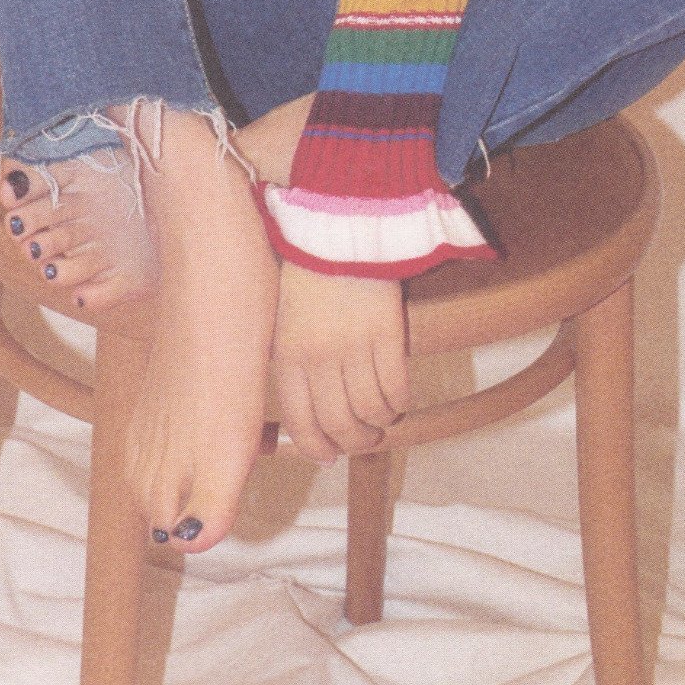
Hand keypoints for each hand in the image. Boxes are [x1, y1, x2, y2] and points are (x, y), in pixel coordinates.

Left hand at [270, 262, 408, 461]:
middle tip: (363, 441)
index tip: (329, 456)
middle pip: (338, 424)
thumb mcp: (284, 321)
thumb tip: (308, 417)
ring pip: (369, 411)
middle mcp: (318, 357)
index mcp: (288, 355)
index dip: (317, 447)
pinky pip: (395, 386)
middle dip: (353, 443)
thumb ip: (293, 365)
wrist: (338, 229)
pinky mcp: (387, 333)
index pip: (300, 421)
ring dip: (379, 424)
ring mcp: (354, 346)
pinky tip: (398, 398)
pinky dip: (399, 401)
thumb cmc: (307, 274)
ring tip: (382, 420)